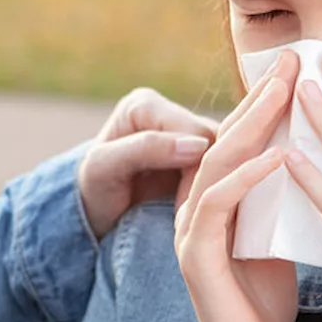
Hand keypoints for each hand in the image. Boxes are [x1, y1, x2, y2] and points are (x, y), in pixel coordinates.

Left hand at [79, 88, 220, 239]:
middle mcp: (170, 113)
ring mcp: (188, 136)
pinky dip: (223, 190)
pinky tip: (218, 211)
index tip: (186, 207)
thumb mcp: (105, 167)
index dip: (198, 168)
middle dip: (212, 178)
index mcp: (146, 105)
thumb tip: (197, 145)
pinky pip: (226, 169)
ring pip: (227, 155)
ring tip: (210, 216)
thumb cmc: (93, 189)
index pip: (194, 131)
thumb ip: (146, 149)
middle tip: (203, 215)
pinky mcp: (201, 158)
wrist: (96, 212)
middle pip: (215, 141)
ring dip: (221, 185)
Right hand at [174, 51, 301, 321]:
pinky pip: (216, 205)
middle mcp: (200, 206)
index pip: (243, 136)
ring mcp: (193, 230)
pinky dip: (246, 177)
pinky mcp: (196, 257)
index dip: (270, 99)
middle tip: (294, 61)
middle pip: (226, 137)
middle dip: (261, 98)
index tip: (306, 66)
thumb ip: (292, 194)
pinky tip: (276, 156)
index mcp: (221, 198)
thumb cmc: (268, 298)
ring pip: (217, 161)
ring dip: (251, 124)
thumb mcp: (284, 232)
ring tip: (285, 94)